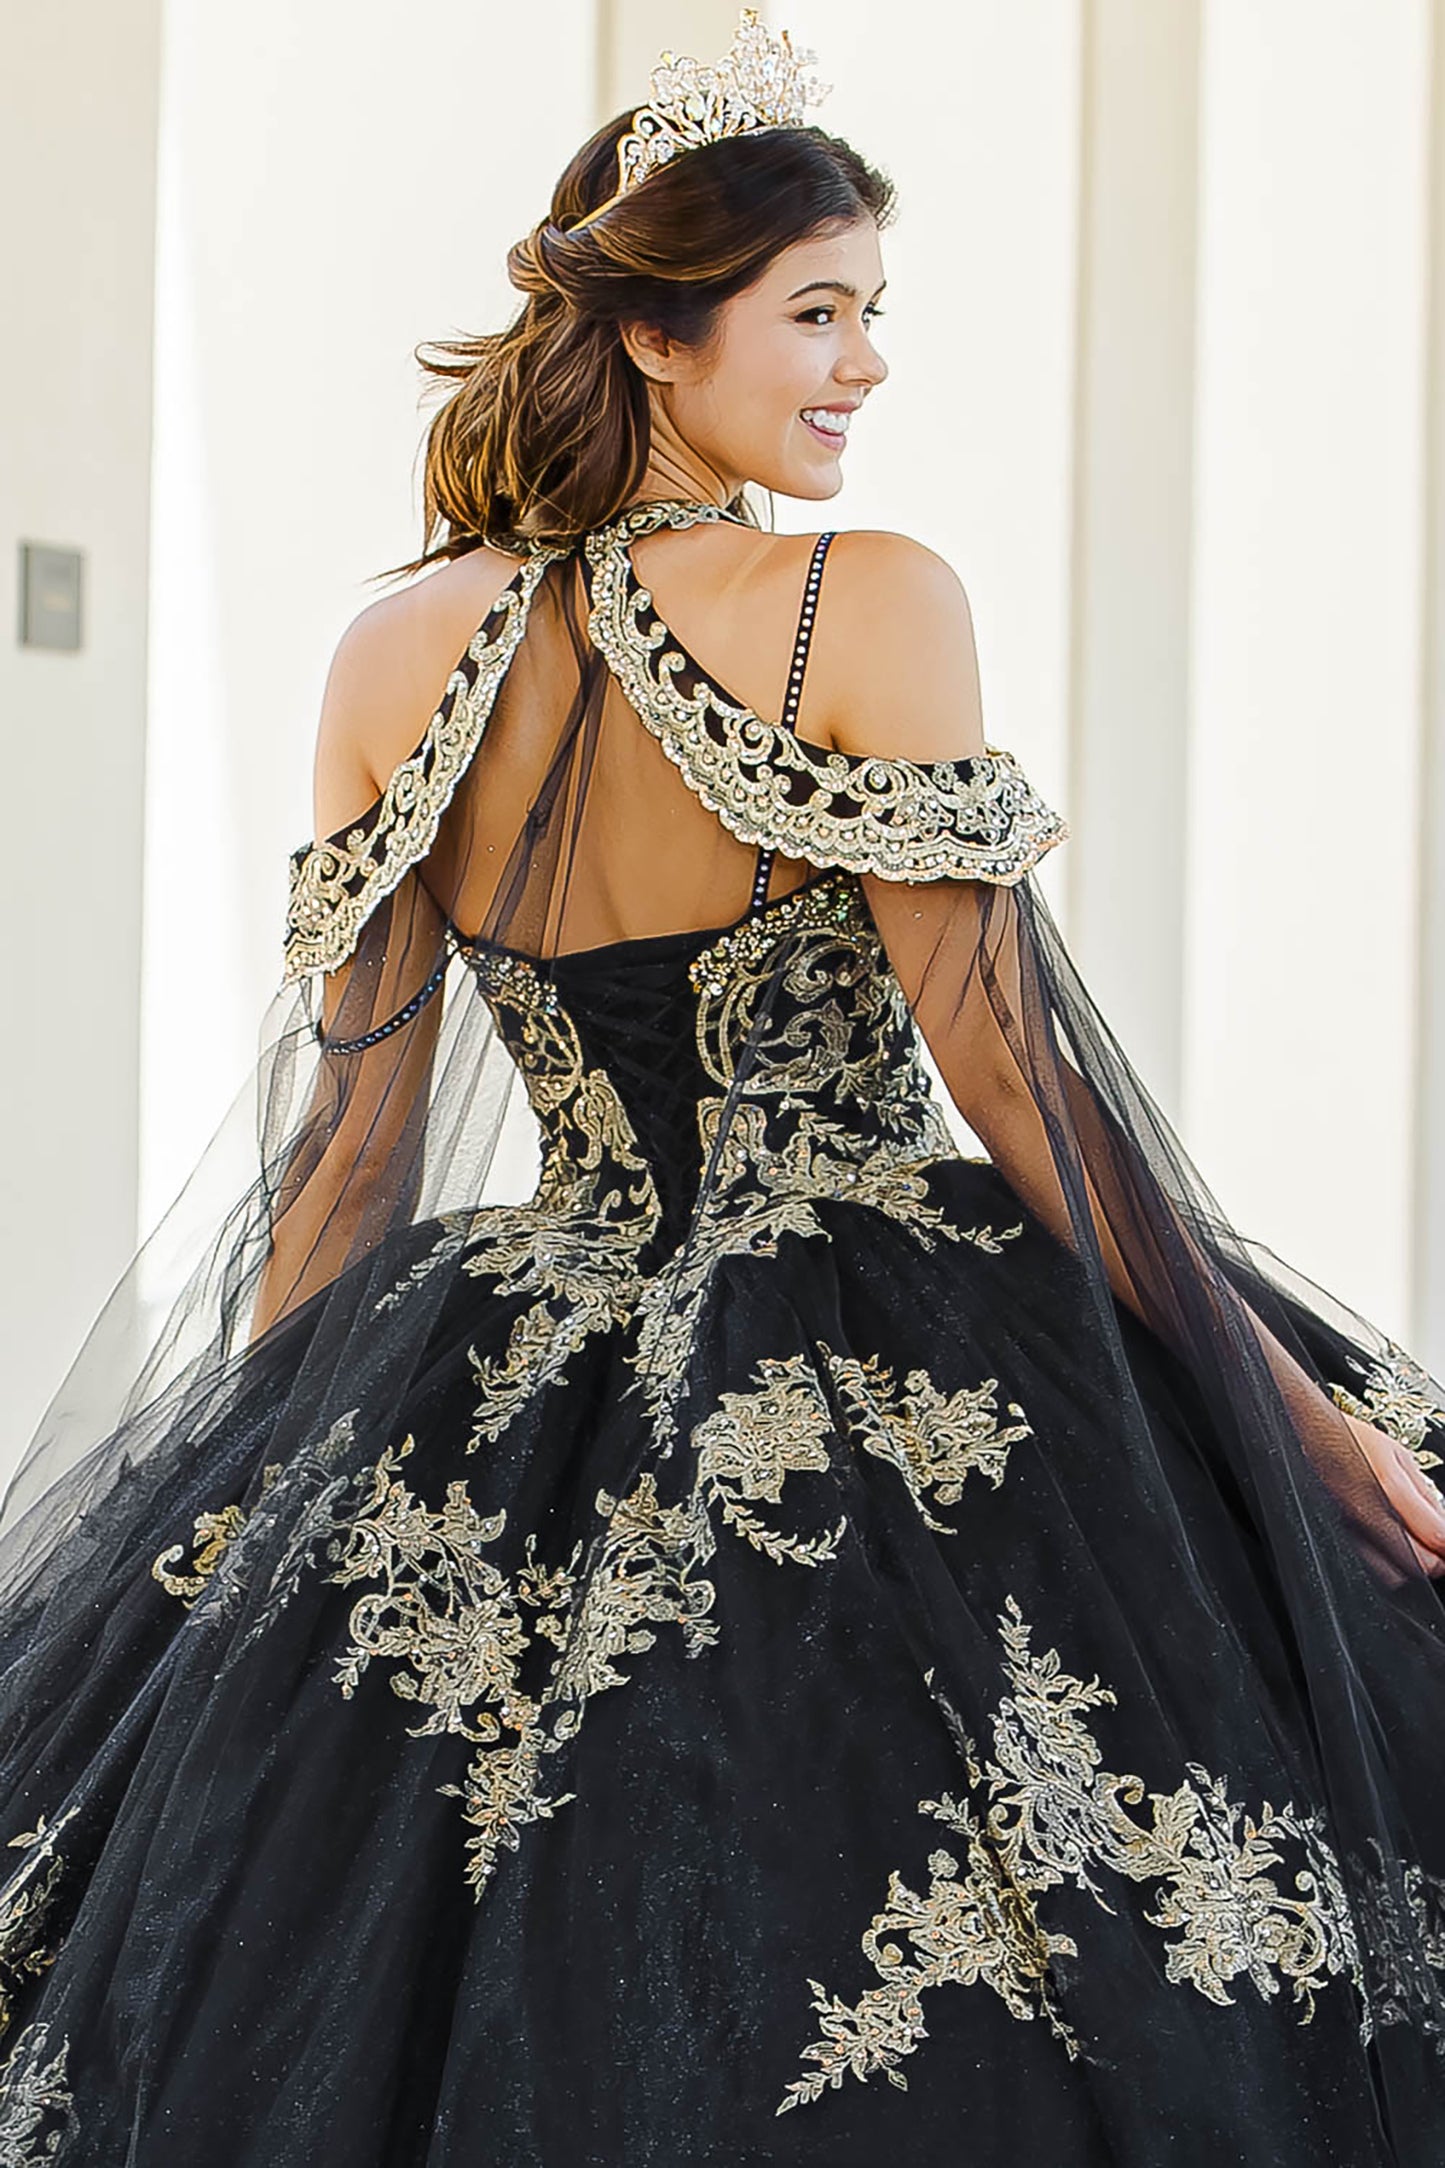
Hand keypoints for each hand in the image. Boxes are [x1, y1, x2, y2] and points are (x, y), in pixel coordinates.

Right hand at [1342, 1413, 1444, 1578]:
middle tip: (1439, 1548)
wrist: (1306, 1434)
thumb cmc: (1349, 1438)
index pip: (1436, 1536)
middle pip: (1418, 1565)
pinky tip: (1390, 1547)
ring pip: (1392, 1575)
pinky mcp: (1336, 1535)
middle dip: (1436, 1559)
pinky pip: (1368, 1566)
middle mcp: (1366, 1512)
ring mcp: (1348, 1528)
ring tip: (1416, 1548)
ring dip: (1410, 1566)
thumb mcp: (1399, 1456)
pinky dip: (1385, 1564)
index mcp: (1388, 1486)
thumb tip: (1443, 1523)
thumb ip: (1426, 1494)